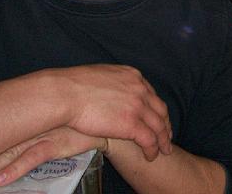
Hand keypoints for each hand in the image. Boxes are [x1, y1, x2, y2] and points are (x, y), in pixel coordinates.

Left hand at [0, 126, 105, 188]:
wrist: (115, 121)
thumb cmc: (88, 119)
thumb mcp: (62, 117)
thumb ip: (44, 120)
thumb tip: (24, 130)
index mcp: (35, 113)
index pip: (4, 127)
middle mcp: (37, 120)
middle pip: (2, 140)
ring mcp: (47, 131)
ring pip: (12, 151)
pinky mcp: (59, 142)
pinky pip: (33, 158)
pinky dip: (15, 169)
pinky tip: (0, 181)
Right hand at [51, 64, 171, 160]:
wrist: (65, 93)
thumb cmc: (72, 86)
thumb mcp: (101, 75)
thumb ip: (113, 83)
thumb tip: (109, 89)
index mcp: (132, 76)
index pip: (151, 94)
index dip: (156, 109)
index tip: (157, 118)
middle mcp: (139, 89)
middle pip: (160, 109)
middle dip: (165, 124)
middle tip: (166, 136)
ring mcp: (137, 105)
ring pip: (159, 126)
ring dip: (163, 140)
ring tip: (164, 150)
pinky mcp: (131, 123)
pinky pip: (149, 140)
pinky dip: (152, 149)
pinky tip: (150, 156)